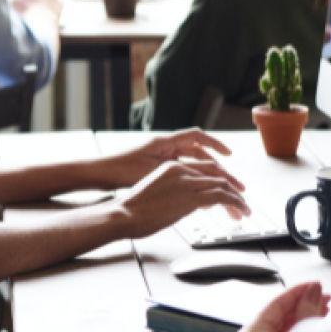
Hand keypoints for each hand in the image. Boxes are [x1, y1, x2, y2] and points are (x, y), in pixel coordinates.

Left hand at [100, 129, 233, 189]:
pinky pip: (179, 172)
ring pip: (190, 164)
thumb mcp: (153, 169)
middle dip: (216, 167)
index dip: (215, 144)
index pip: (196, 136)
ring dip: (205, 176)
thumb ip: (180, 171)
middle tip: (232, 182)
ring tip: (221, 190)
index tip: (230, 155)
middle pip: (197, 153)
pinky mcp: (153, 168)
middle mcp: (163, 147)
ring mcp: (158, 157)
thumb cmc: (120, 169)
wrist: (98, 174)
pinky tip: (199, 195)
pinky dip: (191, 181)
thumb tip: (205, 174)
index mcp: (164, 143)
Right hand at [115, 158, 248, 238]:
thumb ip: (176, 193)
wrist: (125, 214)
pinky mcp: (192, 196)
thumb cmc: (134, 209)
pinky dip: (235, 203)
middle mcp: (181, 170)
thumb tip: (191, 204)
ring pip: (223, 186)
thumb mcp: (158, 193)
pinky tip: (240, 211)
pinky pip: (222, 197)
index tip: (227, 191)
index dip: (219, 181)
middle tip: (241, 200)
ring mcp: (187, 182)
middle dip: (232, 188)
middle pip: (216, 175)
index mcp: (171, 167)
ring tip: (244, 210)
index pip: (204, 170)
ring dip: (237, 198)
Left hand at [234, 282, 330, 331]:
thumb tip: (312, 292)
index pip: (275, 303)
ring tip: (324, 309)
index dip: (297, 291)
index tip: (315, 284)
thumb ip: (308, 313)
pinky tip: (314, 325)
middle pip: (278, 314)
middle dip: (303, 303)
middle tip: (324, 296)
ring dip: (303, 317)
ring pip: (282, 327)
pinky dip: (299, 331)